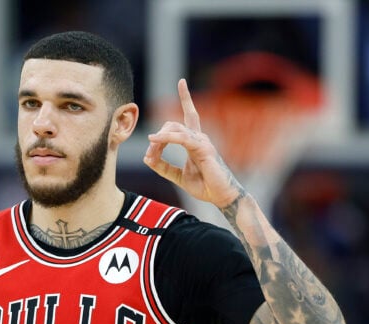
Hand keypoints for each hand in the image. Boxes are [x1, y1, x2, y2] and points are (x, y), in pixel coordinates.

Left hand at [144, 78, 242, 208]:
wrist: (222, 197)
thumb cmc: (205, 186)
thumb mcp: (177, 176)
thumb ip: (163, 167)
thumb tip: (146, 157)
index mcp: (195, 141)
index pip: (190, 114)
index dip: (187, 97)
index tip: (182, 81)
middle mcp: (199, 137)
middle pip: (173, 123)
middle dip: (158, 136)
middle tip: (150, 155)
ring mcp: (202, 141)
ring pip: (175, 129)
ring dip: (159, 140)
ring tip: (151, 152)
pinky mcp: (203, 149)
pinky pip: (181, 138)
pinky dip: (166, 138)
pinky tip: (154, 140)